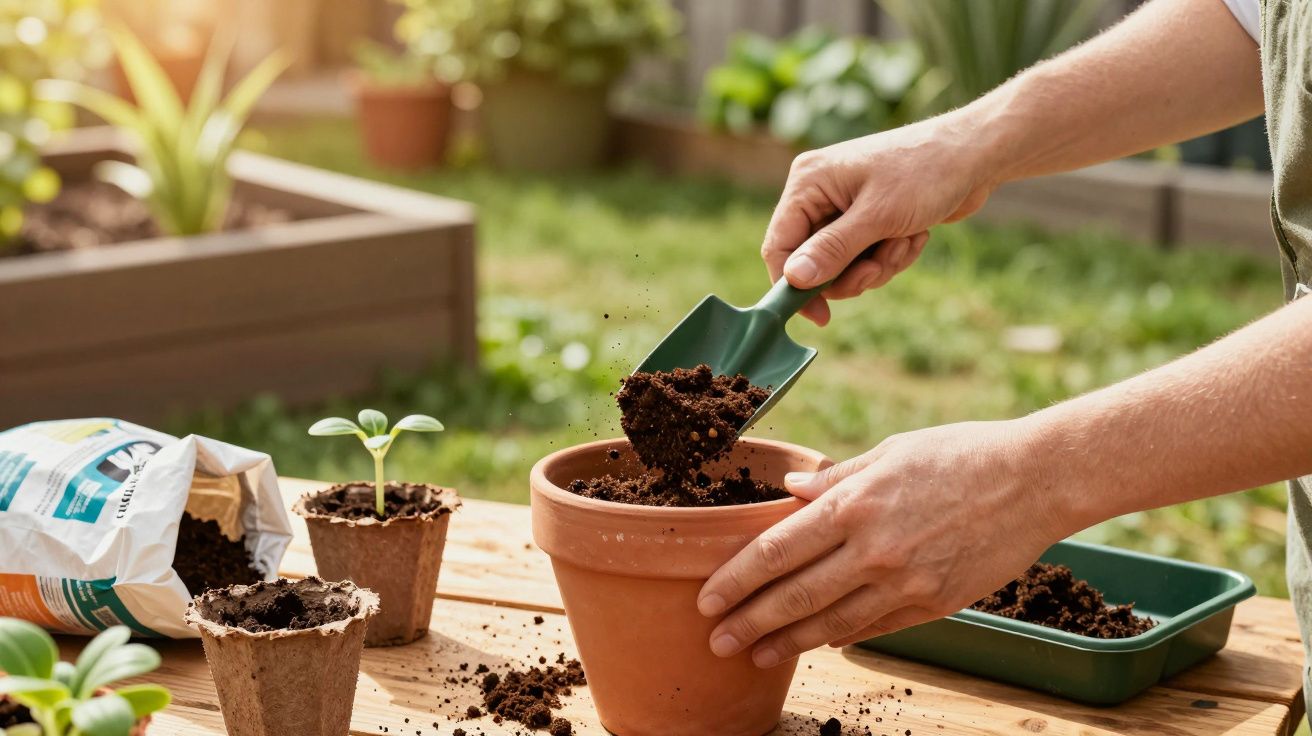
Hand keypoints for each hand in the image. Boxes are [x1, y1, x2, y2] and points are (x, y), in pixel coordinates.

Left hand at [695, 419, 1073, 667]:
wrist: (1036, 480)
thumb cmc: (961, 453)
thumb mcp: (891, 452)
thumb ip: (836, 478)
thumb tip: (789, 491)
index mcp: (854, 504)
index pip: (776, 550)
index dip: (736, 579)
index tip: (708, 598)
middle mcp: (872, 549)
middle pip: (794, 595)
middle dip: (749, 623)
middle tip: (716, 641)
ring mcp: (904, 582)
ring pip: (830, 623)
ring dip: (787, 642)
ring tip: (754, 655)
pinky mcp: (934, 603)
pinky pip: (875, 627)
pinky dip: (840, 638)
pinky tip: (816, 645)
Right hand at [763, 114, 998, 324]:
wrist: (976, 156)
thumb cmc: (926, 173)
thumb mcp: (877, 217)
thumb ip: (832, 250)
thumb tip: (793, 279)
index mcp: (808, 182)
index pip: (779, 245)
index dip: (793, 284)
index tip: (819, 315)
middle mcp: (819, 194)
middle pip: (812, 262)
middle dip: (851, 272)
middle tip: (877, 268)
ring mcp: (844, 208)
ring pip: (843, 267)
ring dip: (877, 265)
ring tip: (904, 241)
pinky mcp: (869, 220)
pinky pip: (866, 259)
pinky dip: (891, 256)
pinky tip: (914, 236)